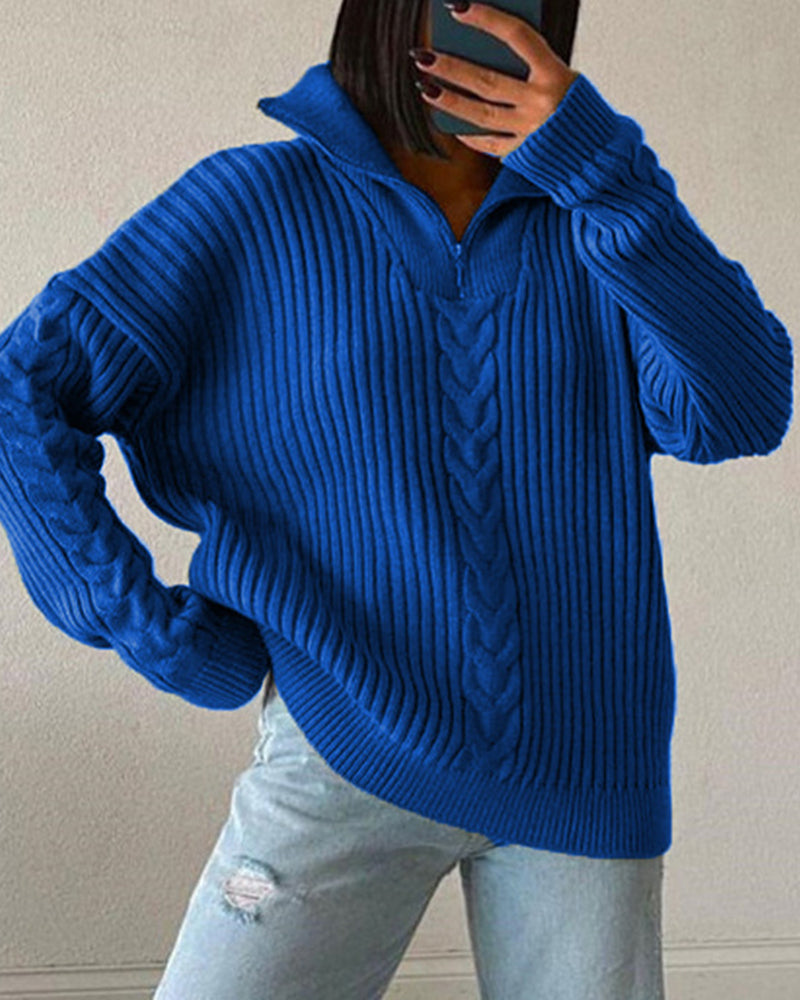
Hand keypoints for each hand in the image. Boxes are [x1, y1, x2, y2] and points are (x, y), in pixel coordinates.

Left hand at [412, 1, 580, 158]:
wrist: (600, 155)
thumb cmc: (577, 108)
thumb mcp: (564, 77)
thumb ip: (531, 66)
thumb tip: (484, 54)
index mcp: (556, 75)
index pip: (517, 37)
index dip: (487, 19)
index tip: (458, 7)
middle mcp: (541, 104)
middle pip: (487, 81)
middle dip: (451, 67)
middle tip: (422, 55)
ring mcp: (529, 132)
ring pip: (480, 115)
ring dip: (449, 101)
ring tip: (426, 88)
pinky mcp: (523, 154)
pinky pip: (489, 143)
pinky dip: (469, 133)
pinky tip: (451, 124)